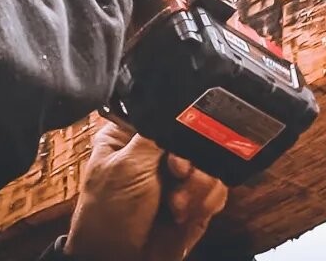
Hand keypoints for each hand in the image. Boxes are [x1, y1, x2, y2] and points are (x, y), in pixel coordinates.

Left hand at [65, 123, 227, 260]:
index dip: (181, 126)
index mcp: (134, 135)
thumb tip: (176, 109)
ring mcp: (180, 177)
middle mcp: (159, 153)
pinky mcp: (196, 200)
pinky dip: (205, 203)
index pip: (169, 114)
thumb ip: (154, 135)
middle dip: (192, 162)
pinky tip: (184, 216)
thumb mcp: (126, 167)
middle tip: (179, 175)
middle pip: (197, 138)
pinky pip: (218, 190)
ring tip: (176, 207)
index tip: (176, 147)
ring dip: (198, 188)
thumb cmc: (107, 216)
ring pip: (212, 165)